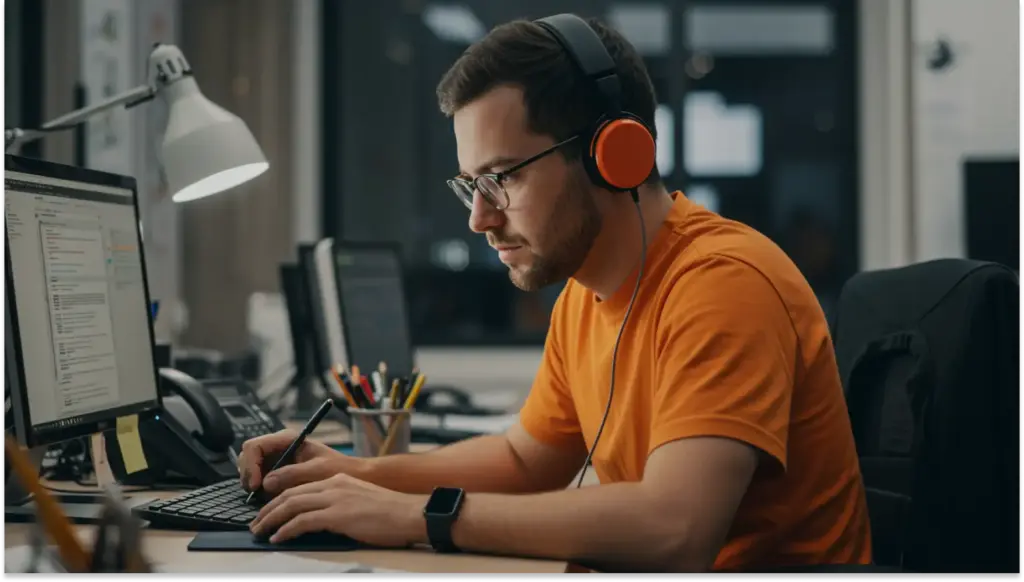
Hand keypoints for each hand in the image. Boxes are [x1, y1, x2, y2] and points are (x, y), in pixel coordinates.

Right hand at [238, 430, 363, 495]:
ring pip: (250, 468)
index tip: (256, 484)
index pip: (254, 446)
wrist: (350, 476)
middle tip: (254, 493)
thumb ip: (292, 474)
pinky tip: (268, 497)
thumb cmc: (338, 468)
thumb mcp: (317, 470)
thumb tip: (266, 483)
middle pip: (248, 456)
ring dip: (251, 482)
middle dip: (248, 474)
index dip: (250, 465)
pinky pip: (259, 478)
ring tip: (262, 496)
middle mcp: (278, 447)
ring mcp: (276, 459)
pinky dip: (258, 488)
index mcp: (287, 439)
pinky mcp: (277, 472)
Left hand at [250, 473, 426, 547]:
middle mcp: (333, 484)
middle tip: (256, 524)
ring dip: (271, 520)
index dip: (278, 500)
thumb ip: (338, 504)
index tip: (267, 512)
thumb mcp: (359, 500)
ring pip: (292, 506)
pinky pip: (303, 521)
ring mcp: (335, 498)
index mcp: (338, 479)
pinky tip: (278, 538)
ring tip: (260, 532)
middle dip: (268, 510)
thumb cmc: (390, 512)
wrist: (409, 513)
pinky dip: (286, 529)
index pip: (299, 487)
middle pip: (290, 494)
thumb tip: (320, 519)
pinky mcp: (338, 515)